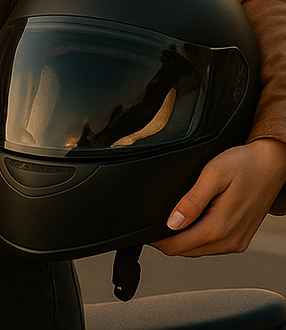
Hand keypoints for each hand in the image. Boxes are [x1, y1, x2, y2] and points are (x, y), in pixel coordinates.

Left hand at [152, 138, 285, 256]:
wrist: (272, 165)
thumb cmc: (244, 165)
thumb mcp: (213, 175)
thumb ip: (192, 201)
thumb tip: (173, 222)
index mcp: (219, 227)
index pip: (178, 246)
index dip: (158, 240)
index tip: (145, 230)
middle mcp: (229, 240)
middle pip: (187, 251)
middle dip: (167, 240)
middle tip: (152, 223)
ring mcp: (237, 241)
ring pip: (199, 250)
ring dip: (182, 240)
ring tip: (168, 221)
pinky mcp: (240, 238)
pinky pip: (212, 246)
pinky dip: (197, 238)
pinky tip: (190, 223)